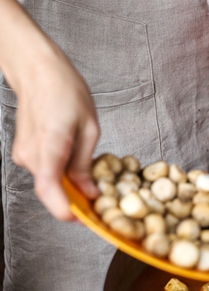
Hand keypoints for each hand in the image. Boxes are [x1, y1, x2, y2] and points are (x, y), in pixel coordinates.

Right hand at [11, 53, 100, 220]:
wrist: (37, 70)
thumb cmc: (65, 91)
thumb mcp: (89, 128)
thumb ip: (86, 164)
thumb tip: (89, 192)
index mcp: (50, 147)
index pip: (49, 190)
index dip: (66, 211)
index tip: (84, 220)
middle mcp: (31, 155)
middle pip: (53, 192)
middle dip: (76, 202)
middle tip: (101, 206)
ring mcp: (24, 155)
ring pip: (50, 183)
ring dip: (70, 188)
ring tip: (93, 180)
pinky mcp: (25, 153)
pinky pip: (46, 172)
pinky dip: (62, 176)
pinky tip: (78, 168)